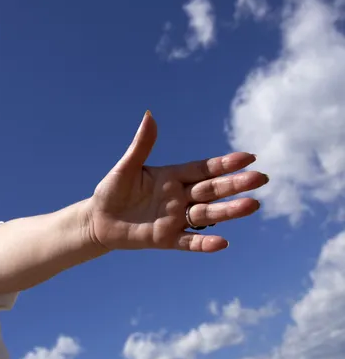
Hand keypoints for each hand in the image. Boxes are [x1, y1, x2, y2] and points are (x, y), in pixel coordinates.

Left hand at [87, 111, 268, 252]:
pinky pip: (189, 242)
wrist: (98, 220)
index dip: (225, 164)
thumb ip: (141, 145)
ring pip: (207, 214)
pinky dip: (205, 243)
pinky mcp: (166, 239)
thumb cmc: (112, 190)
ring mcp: (175, 219)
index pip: (204, 169)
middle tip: (260, 179)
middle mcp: (179, 197)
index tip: (248, 157)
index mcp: (172, 177)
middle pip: (212, 190)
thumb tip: (150, 115)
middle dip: (235, 185)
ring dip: (229, 211)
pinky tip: (223, 243)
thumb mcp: (126, 167)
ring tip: (252, 205)